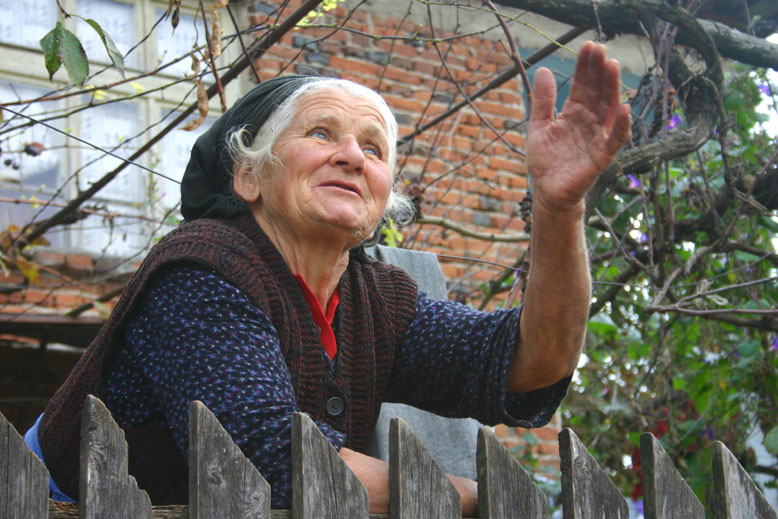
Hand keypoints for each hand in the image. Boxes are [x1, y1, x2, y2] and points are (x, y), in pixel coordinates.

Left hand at [527, 41, 631, 214]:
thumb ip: (542, 101)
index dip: (585, 67)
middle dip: (599, 71)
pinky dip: (620, 126)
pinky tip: (624, 108)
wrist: (547, 192)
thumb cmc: (545, 162)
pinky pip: (615, 140)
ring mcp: (597, 139)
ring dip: (611, 89)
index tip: (588, 46)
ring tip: (612, 67)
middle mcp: (588, 123)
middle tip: (601, 49)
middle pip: (597, 93)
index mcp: (573, 115)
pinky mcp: (601, 157)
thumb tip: (543, 69)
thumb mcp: (538, 127)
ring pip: (607, 110)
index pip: (582, 86)